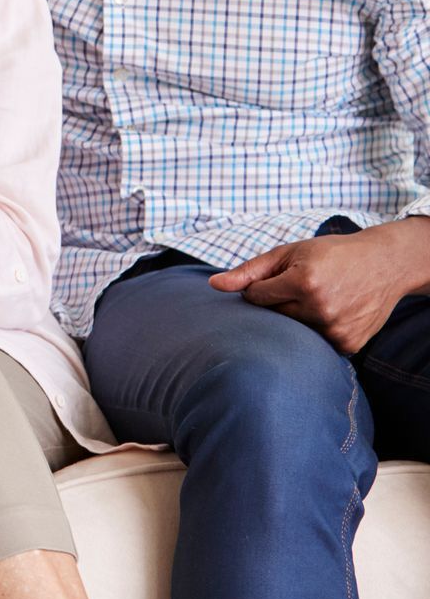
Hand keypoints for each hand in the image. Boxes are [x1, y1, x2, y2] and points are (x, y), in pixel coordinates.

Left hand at [209, 220, 429, 353]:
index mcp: (304, 282)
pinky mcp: (348, 345)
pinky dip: (316, 330)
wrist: (385, 264)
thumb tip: (212, 285)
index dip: (263, 287)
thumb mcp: (288, 253)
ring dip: (297, 318)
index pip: (256, 297)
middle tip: (303, 288)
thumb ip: (248, 271)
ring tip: (321, 298)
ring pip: (292, 331)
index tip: (281, 278)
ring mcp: (336, 330)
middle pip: (273, 316)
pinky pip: (315, 343)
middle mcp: (321, 309)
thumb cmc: (330, 255)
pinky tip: (333, 313)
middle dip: (279, 302)